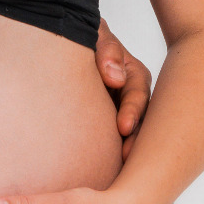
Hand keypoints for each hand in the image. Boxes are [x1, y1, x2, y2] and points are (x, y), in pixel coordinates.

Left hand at [95, 18, 151, 161]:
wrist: (64, 44)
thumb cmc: (86, 37)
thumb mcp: (97, 34)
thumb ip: (106, 48)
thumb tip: (115, 76)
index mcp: (133, 75)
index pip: (137, 95)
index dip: (132, 112)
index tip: (123, 127)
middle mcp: (130, 97)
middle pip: (139, 122)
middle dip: (134, 140)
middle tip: (125, 157)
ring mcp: (118, 111)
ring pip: (128, 134)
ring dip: (124, 150)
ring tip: (117, 167)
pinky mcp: (105, 125)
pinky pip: (111, 140)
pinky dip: (109, 153)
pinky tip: (102, 168)